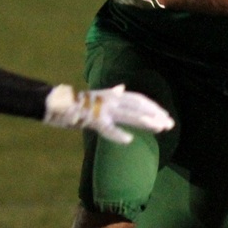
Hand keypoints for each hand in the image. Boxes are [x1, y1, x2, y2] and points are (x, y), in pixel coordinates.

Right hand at [43, 84, 174, 143]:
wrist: (57, 102)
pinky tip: (128, 140)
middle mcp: (110, 100)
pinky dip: (117, 134)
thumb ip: (112, 93)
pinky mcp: (91, 120)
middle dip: (155, 115)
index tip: (166, 116)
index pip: (139, 100)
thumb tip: (122, 88)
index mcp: (113, 95)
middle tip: (170, 124)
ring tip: (159, 128)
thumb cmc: (77, 101)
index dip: (153, 107)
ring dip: (144, 121)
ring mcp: (102, 109)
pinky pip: (106, 128)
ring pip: (128, 115)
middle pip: (138, 106)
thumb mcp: (97, 95)